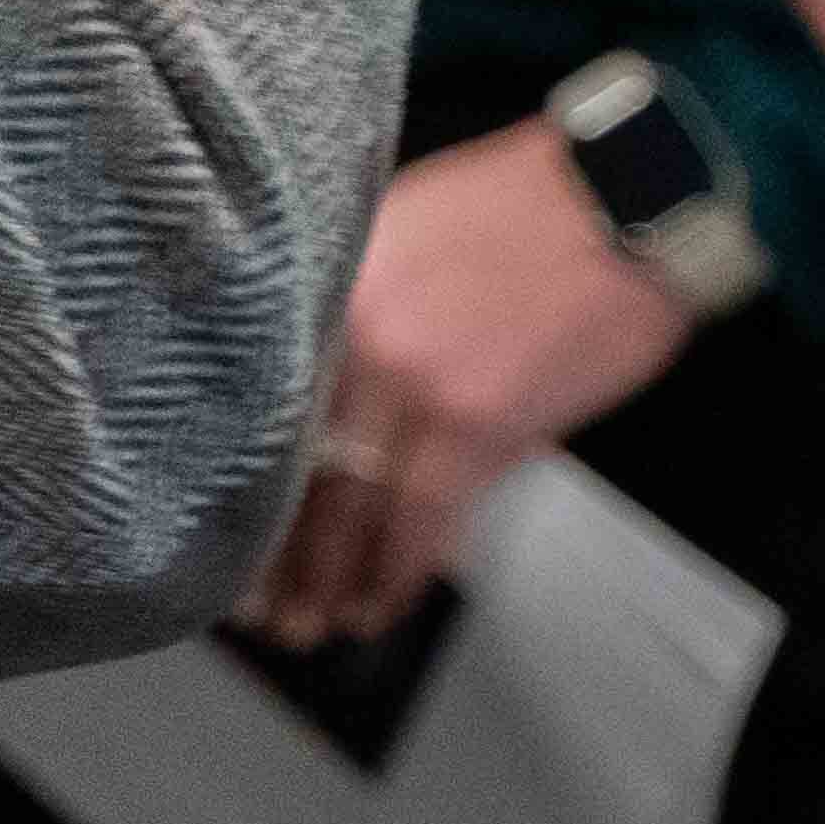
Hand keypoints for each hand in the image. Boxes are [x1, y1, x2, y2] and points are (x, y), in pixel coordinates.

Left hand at [246, 119, 693, 645]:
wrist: (618, 196)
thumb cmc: (510, 205)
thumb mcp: (394, 229)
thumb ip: (345, 307)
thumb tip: (317, 390)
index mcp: (319, 289)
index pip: (254, 408)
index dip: (226, 481)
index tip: (205, 531)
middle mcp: (348, 341)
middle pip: (285, 465)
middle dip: (268, 551)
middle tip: (250, 612)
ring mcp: (411, 387)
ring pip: (347, 504)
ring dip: (326, 577)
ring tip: (306, 627)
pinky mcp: (480, 423)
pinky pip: (422, 518)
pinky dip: (397, 571)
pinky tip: (376, 606)